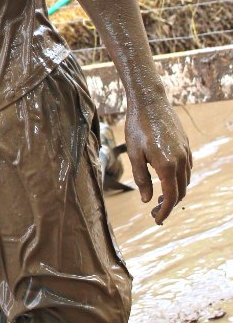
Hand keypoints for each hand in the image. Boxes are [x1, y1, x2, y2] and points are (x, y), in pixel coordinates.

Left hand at [125, 96, 192, 224]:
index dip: (164, 211)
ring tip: (158, 198)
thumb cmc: (137, 127)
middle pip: (180, 191)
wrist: (149, 101)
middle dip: (169, 205)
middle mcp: (181, 160)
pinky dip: (179, 179)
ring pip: (185, 180)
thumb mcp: (134, 155)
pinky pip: (187, 168)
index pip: (170, 197)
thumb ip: (141, 179)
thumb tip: (146, 200)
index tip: (156, 220)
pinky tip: (167, 179)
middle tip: (154, 212)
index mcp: (167, 165)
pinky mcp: (185, 145)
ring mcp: (185, 152)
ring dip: (175, 192)